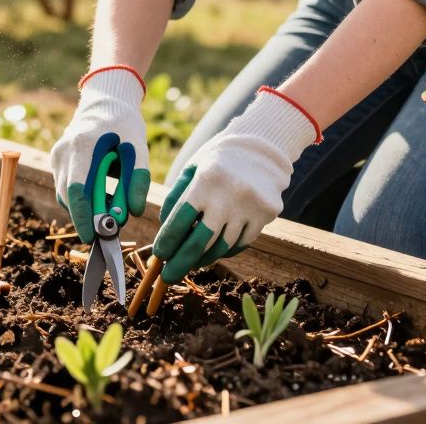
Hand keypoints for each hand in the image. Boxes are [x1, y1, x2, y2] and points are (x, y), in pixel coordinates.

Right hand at [52, 66, 150, 241]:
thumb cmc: (125, 125)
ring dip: (84, 208)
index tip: (92, 237)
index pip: (78, 189)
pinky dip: (81, 198)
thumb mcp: (138, 150)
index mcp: (83, 145)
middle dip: (86, 217)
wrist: (106, 102)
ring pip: (65, 194)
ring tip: (109, 208)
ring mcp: (57, 155)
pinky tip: (100, 196)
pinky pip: (66, 187)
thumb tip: (134, 212)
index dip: (83, 216)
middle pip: (68, 196)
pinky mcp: (57, 160)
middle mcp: (64, 151)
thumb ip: (137, 181)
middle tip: (108, 230)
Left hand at [153, 87, 319, 283]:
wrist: (263, 147)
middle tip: (168, 277)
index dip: (167, 242)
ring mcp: (250, 208)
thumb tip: (165, 231)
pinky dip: (224, 250)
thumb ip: (177, 197)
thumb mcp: (193, 168)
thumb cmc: (219, 158)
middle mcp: (228, 196)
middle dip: (180, 263)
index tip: (159, 255)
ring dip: (202, 259)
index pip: (180, 220)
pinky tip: (214, 251)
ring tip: (191, 263)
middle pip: (199, 242)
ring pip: (221, 247)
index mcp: (205, 181)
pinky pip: (241, 243)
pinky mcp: (266, 215)